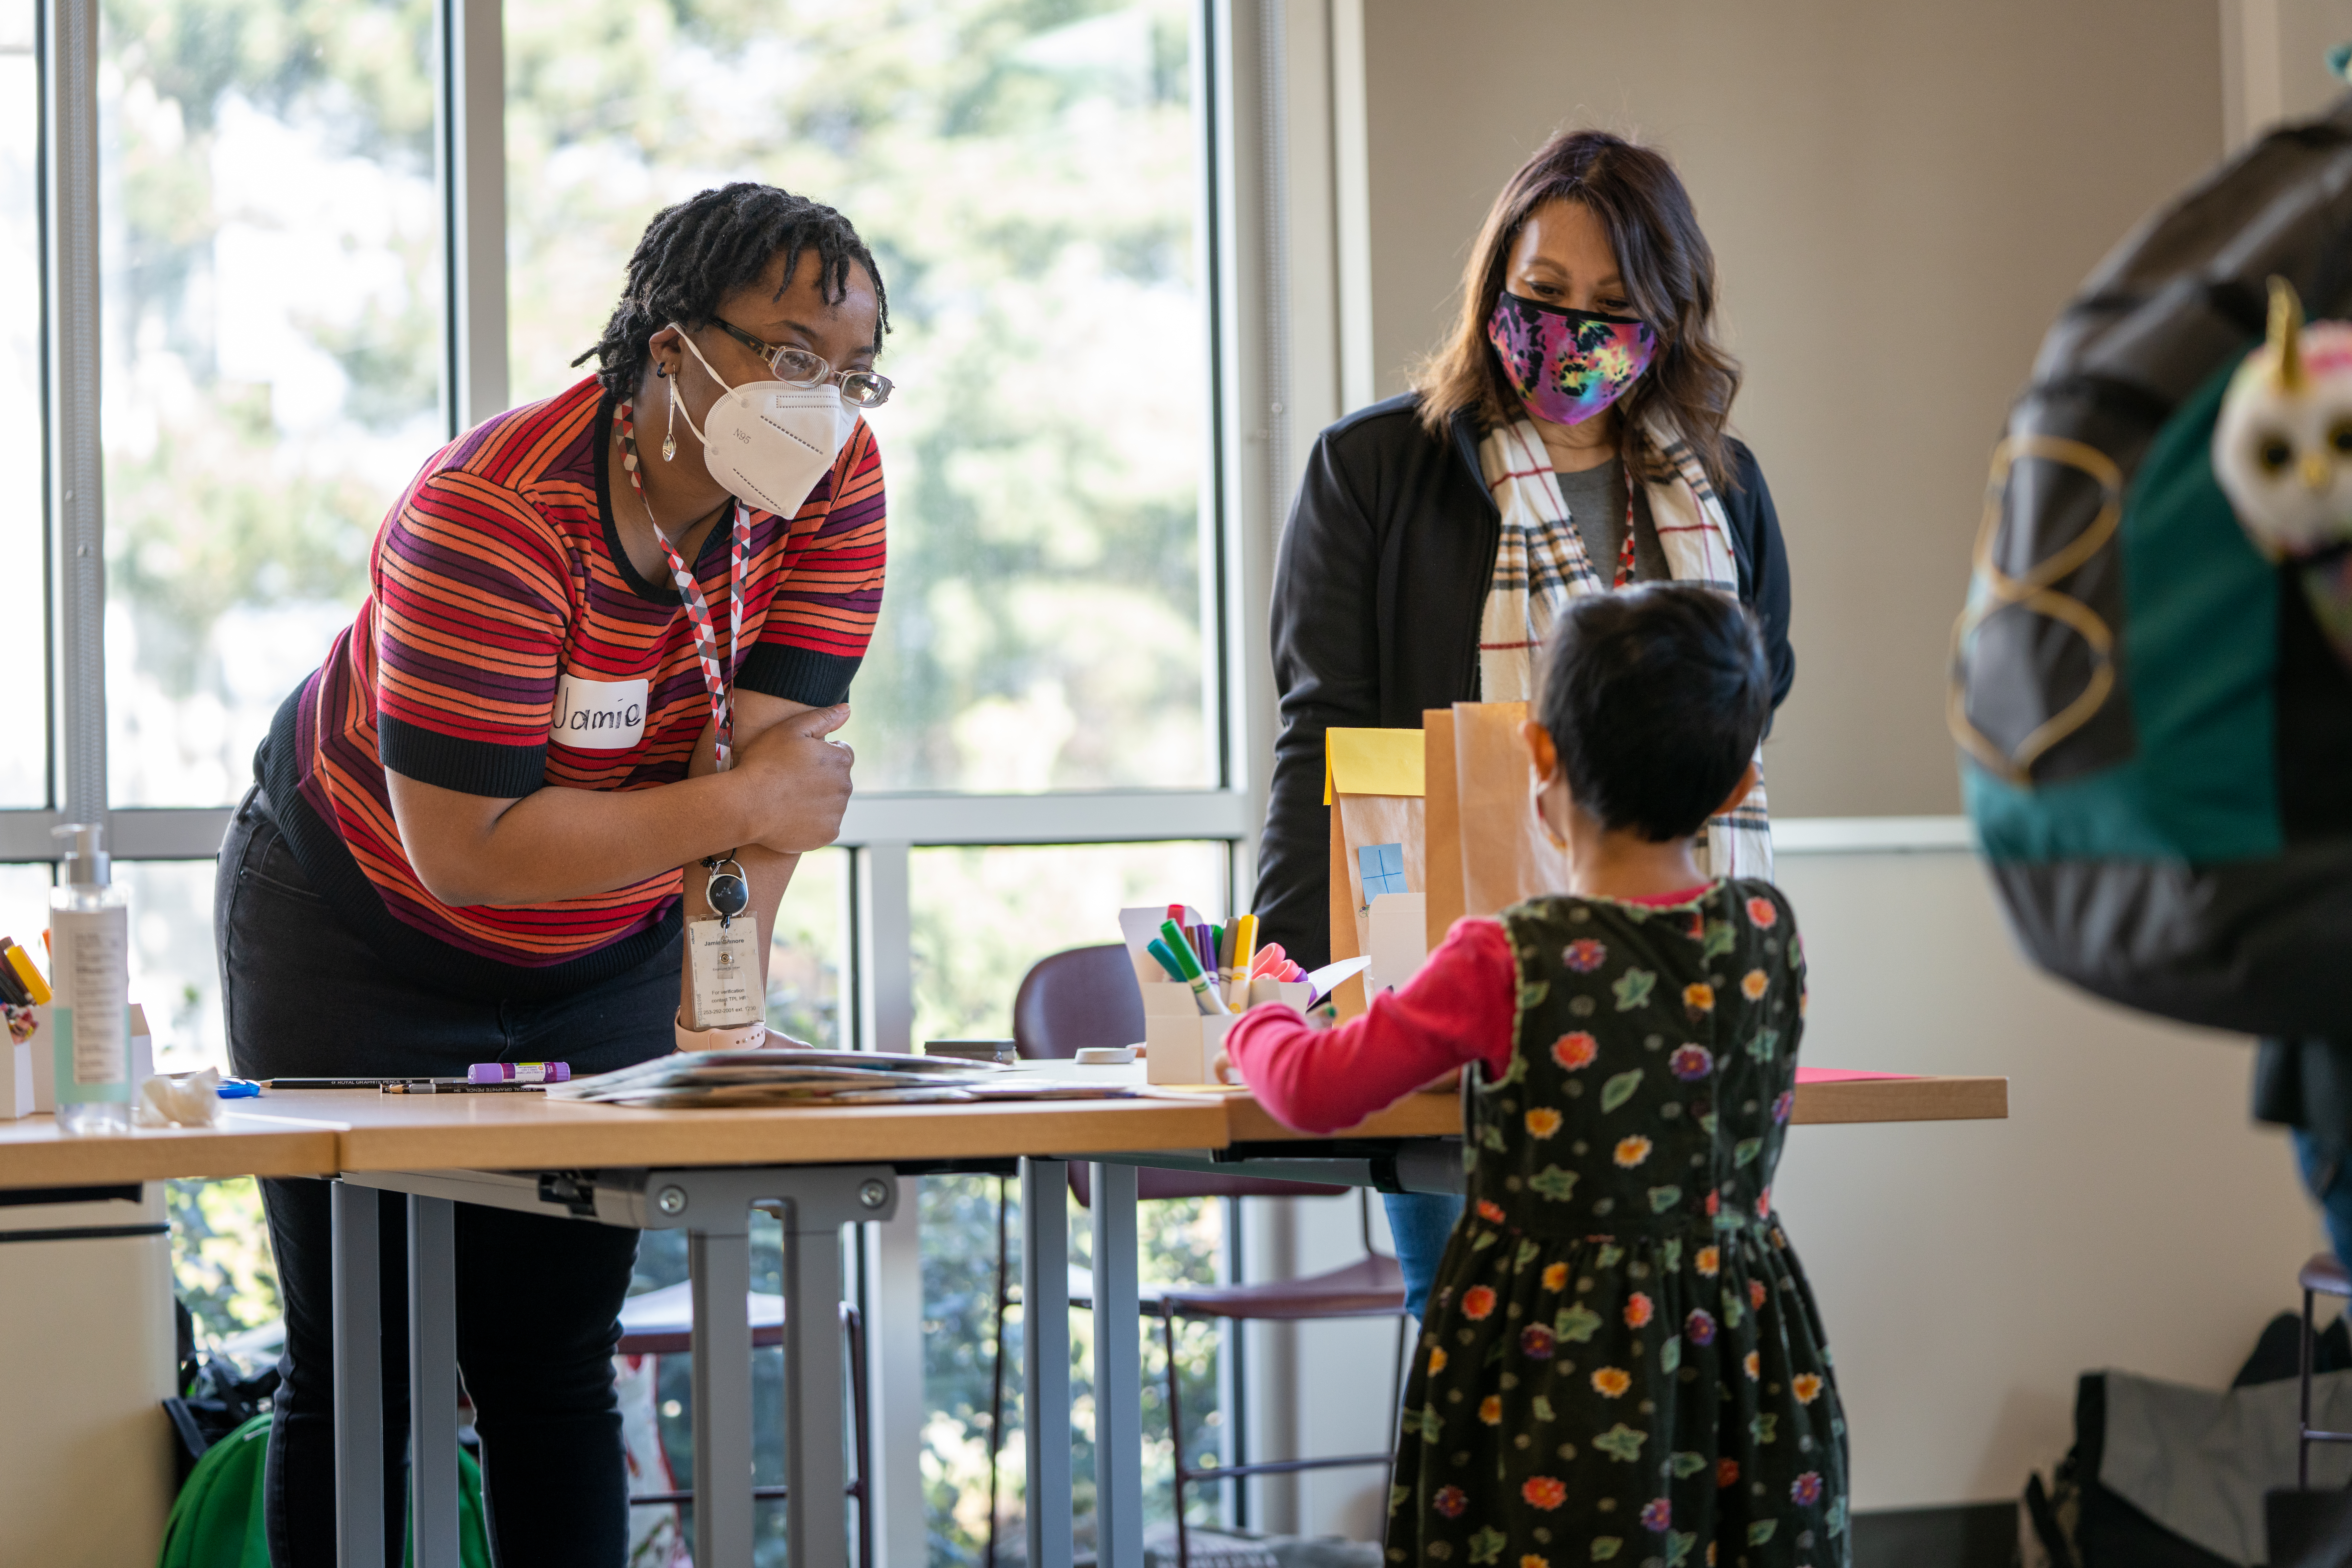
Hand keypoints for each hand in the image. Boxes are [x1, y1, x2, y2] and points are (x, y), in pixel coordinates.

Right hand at [729, 703, 854, 850]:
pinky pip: (824, 825)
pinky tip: (791, 815)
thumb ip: (823, 717)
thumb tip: (848, 709)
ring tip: (788, 797)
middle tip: (790, 779)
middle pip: (837, 778)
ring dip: (816, 799)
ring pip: (831, 802)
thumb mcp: (791, 729)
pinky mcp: (828, 834)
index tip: (798, 759)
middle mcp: (846, 787)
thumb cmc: (765, 763)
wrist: (746, 805)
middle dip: (820, 777)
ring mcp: (838, 813)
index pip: (842, 752)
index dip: (819, 753)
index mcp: (841, 759)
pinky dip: (812, 821)